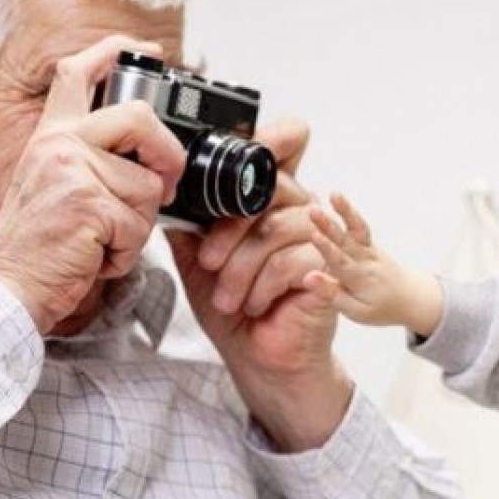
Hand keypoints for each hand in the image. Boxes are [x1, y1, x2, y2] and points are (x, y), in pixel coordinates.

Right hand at [0, 36, 184, 333]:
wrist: (10, 288)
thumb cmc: (37, 247)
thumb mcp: (54, 188)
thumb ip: (90, 164)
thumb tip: (149, 161)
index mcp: (50, 136)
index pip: (75, 74)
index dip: (113, 52)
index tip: (144, 49)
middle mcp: (58, 145)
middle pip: (139, 117)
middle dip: (167, 153)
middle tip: (165, 184)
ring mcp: (72, 172)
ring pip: (148, 187)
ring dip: (137, 225)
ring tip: (101, 240)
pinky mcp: (88, 205)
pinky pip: (138, 226)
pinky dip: (126, 253)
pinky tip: (96, 258)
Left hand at [166, 119, 351, 451]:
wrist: (259, 359)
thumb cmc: (237, 311)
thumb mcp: (200, 263)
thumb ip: (190, 226)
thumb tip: (168, 195)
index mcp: (271, 206)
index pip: (276, 159)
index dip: (273, 139)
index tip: (250, 140)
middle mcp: (299, 216)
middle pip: (271, 189)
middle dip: (230, 229)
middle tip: (209, 262)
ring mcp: (319, 242)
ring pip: (277, 229)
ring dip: (242, 269)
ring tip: (228, 299)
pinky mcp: (330, 272)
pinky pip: (294, 261)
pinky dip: (264, 287)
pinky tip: (257, 305)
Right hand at [303, 193, 442, 337]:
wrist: (411, 297)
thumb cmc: (380, 307)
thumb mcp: (355, 310)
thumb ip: (331, 293)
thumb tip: (307, 277)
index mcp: (360, 280)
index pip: (340, 262)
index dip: (326, 248)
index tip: (314, 235)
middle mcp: (366, 261)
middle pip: (345, 240)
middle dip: (329, 225)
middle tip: (313, 211)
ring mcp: (370, 249)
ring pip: (357, 228)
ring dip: (345, 210)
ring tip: (334, 195)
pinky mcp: (370, 243)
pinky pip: (359, 226)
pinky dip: (349, 212)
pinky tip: (337, 198)